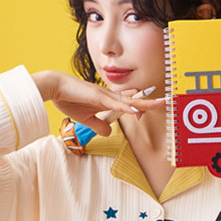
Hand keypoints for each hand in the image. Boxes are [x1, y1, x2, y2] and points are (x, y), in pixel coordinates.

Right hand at [32, 70, 162, 135]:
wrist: (54, 87)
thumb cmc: (68, 99)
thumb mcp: (85, 119)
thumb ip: (98, 125)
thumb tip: (109, 133)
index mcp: (106, 100)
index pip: (127, 102)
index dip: (138, 104)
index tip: (150, 105)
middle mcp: (109, 96)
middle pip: (133, 100)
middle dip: (150, 102)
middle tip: (166, 101)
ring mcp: (105, 95)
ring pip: (129, 100)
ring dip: (145, 103)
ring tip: (161, 103)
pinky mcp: (98, 97)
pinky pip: (115, 104)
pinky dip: (126, 107)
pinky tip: (136, 110)